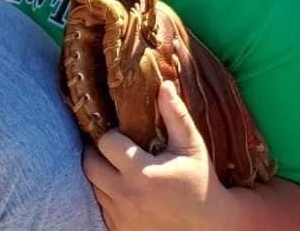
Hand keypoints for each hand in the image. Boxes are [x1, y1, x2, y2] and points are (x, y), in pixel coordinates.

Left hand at [83, 81, 228, 230]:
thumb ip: (176, 115)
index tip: (124, 134)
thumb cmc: (201, 183)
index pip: (106, 142)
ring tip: (118, 166)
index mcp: (143, 174)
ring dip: (101, 174)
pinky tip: (124, 189)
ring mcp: (121, 217)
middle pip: (89, 164)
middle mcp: (127, 197)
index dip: (113, 134)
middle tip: (111, 147)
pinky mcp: (119, 230)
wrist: (210, 228)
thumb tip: (164, 84)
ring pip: (93, 186)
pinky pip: (101, 206)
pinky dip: (108, 195)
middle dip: (97, 152)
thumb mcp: (192, 147)